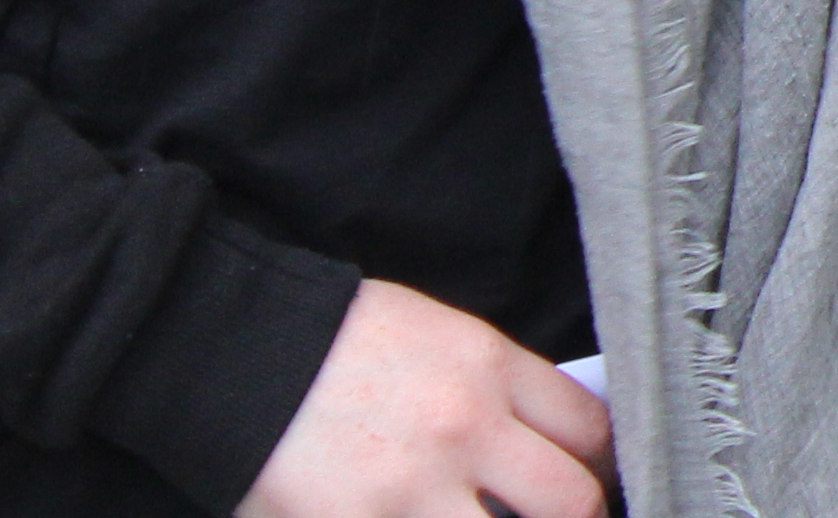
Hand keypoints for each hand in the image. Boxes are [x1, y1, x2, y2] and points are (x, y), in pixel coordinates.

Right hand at [240, 281, 610, 517]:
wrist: (233, 355)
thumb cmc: (338, 343)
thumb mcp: (440, 338)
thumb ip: (500, 389)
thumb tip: (550, 447)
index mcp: (490, 367)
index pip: (591, 430)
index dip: (604, 465)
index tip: (593, 481)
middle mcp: (464, 428)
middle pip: (571, 502)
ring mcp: (412, 488)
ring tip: (483, 517)